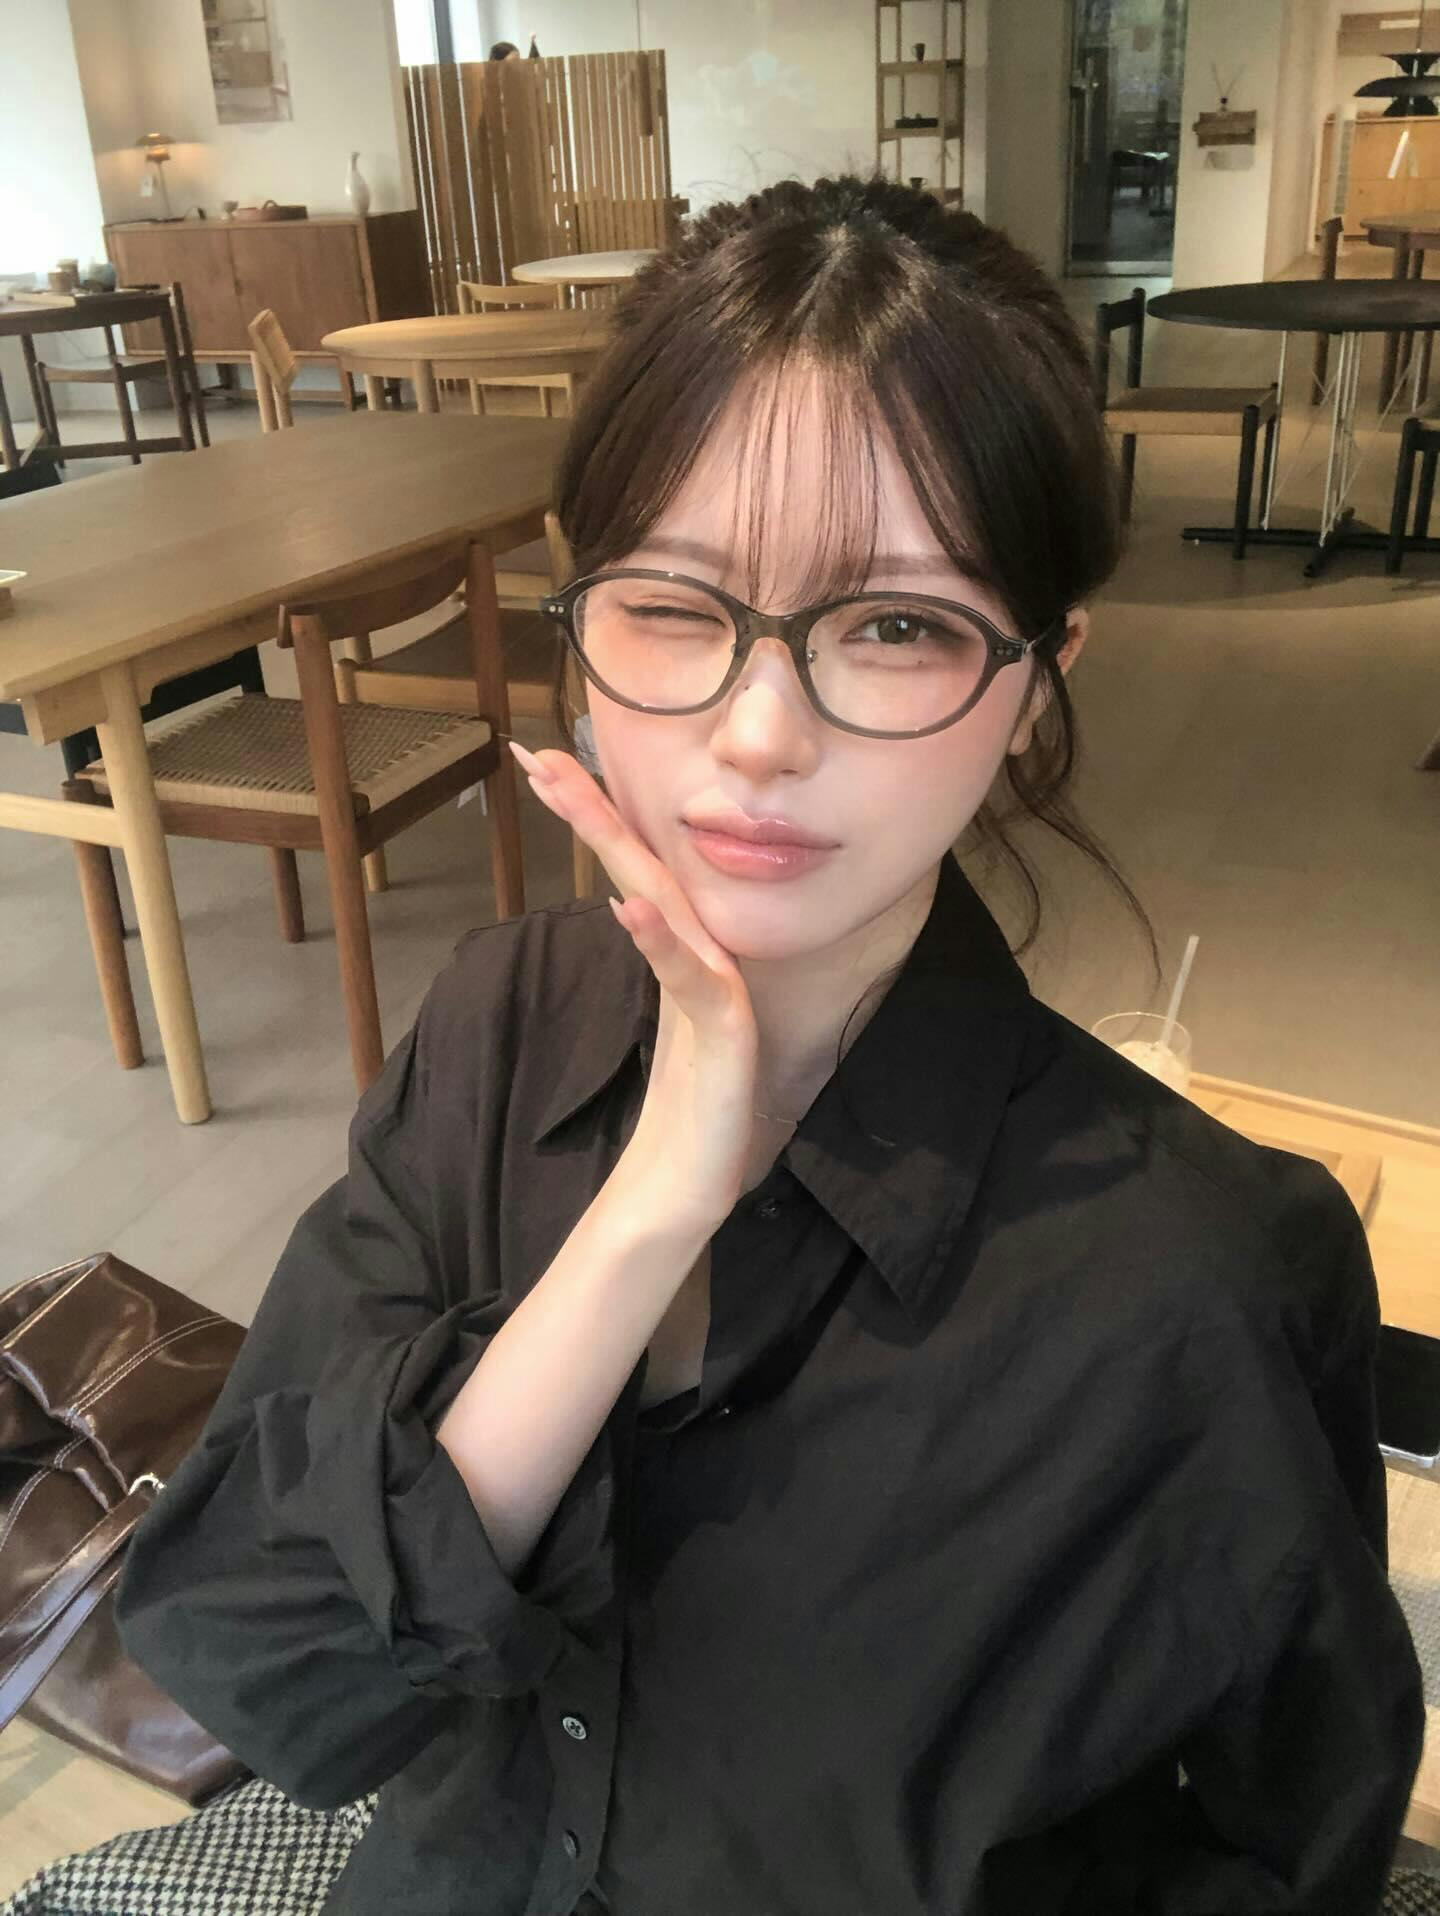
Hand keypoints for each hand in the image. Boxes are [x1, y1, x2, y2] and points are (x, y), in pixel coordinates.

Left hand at [510, 742, 757, 1226]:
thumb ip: (658, 963)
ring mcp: (715, 997)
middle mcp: (700, 963)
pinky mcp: (725, 1040)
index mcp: (678, 957)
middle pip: (643, 870)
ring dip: (617, 849)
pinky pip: (691, 982)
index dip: (591, 817)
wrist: (685, 1194)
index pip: (630, 873)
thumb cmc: (677, 1117)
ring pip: (665, 905)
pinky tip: (631, 906)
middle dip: (591, 810)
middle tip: (535, 755)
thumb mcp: (660, 1025)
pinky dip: (661, 941)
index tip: (538, 764)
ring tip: (570, 798)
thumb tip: (637, 909)